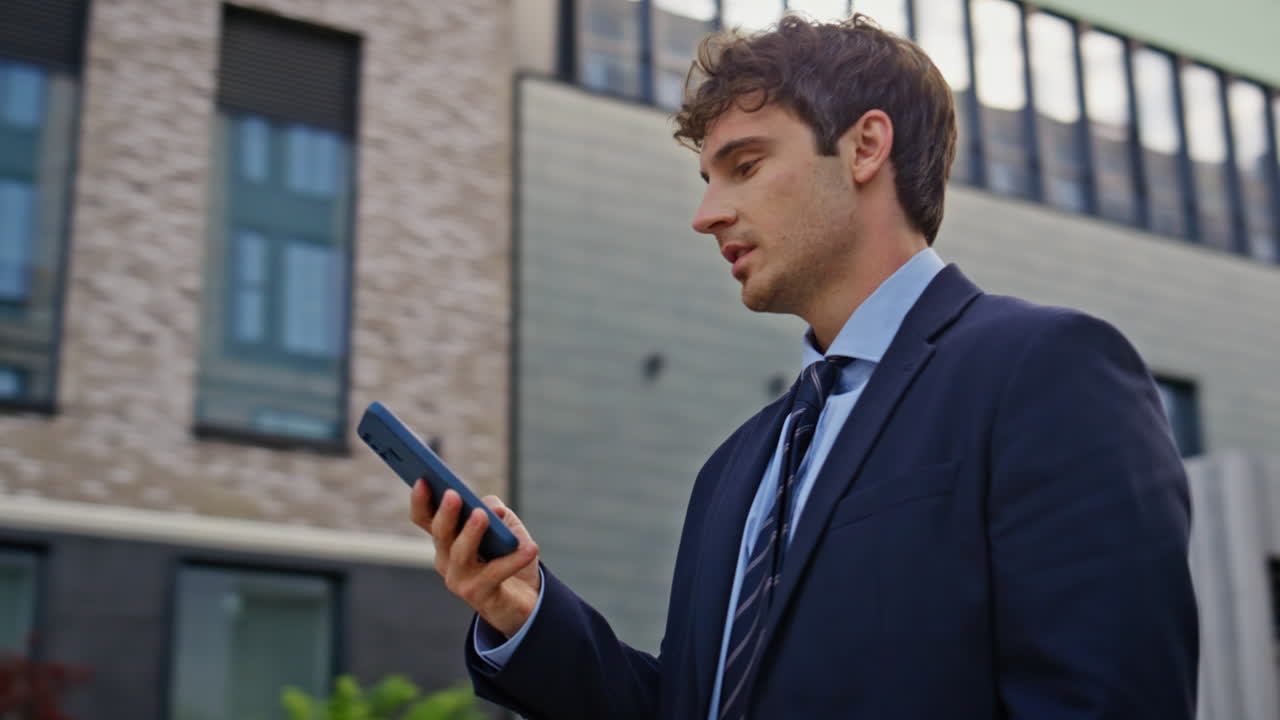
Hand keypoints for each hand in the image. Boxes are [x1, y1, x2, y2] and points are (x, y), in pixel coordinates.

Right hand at [410, 480, 541, 637]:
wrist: (525, 597)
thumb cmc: (507, 554)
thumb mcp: (503, 526)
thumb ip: (495, 510)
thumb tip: (492, 508)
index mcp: (446, 539)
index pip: (425, 518)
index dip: (420, 500)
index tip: (422, 480)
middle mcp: (445, 560)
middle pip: (441, 534)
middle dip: (446, 513)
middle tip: (453, 495)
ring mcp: (459, 580)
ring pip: (460, 554)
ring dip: (471, 533)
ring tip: (482, 515)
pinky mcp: (479, 595)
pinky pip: (495, 573)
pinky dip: (513, 559)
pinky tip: (530, 547)